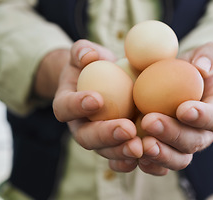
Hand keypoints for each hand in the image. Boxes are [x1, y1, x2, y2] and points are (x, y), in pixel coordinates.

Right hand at [52, 40, 142, 172]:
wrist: (104, 81)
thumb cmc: (94, 65)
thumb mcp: (85, 53)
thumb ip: (83, 51)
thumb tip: (89, 56)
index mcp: (67, 105)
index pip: (65, 108)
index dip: (77, 105)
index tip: (97, 99)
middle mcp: (79, 126)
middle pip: (86, 138)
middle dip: (105, 135)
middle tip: (127, 128)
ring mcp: (97, 140)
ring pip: (105, 152)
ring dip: (122, 151)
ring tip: (140, 146)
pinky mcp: (114, 146)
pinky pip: (120, 159)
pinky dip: (132, 161)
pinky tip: (147, 156)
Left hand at [138, 42, 212, 175]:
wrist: (177, 82)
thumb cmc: (193, 67)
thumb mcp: (206, 54)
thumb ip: (210, 55)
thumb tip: (203, 67)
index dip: (202, 116)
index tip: (183, 109)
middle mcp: (203, 134)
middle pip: (193, 142)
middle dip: (172, 134)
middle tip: (150, 121)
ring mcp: (184, 146)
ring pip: (177, 158)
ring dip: (160, 154)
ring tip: (142, 144)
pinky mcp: (166, 151)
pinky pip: (160, 164)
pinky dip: (148, 164)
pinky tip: (134, 156)